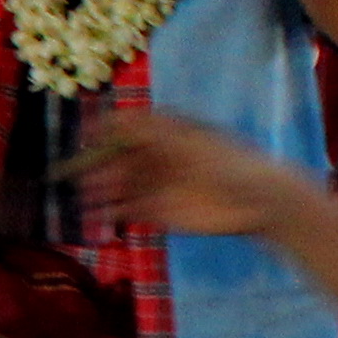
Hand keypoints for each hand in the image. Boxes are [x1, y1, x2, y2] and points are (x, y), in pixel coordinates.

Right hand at [78, 107, 310, 238]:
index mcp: (167, 134)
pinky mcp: (162, 212)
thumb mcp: (190, 142)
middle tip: (77, 173)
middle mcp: (160, 158)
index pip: (129, 127)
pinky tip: (96, 216)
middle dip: (98, 163)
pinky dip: (112, 213)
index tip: (84, 133)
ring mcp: (159, 185)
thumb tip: (117, 120)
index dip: (105, 129)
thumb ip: (153, 133)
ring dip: (101, 189)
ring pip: (122, 185)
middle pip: (120, 158)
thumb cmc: (229, 163)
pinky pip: (131, 210)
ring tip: (83, 196)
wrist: (260, 201)